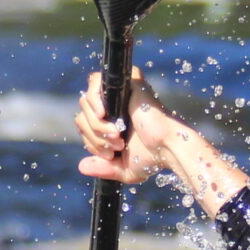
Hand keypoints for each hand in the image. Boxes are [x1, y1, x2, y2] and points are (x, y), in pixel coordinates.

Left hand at [73, 70, 182, 184]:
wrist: (167, 147)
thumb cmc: (152, 158)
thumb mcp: (123, 169)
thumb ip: (103, 169)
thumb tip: (82, 167)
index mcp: (111, 122)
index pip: (84, 126)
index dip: (91, 142)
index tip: (109, 155)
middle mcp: (114, 106)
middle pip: (82, 116)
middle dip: (94, 136)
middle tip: (117, 146)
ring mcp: (120, 92)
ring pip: (86, 102)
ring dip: (97, 125)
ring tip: (117, 135)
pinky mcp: (126, 80)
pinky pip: (95, 81)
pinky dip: (94, 101)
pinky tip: (103, 115)